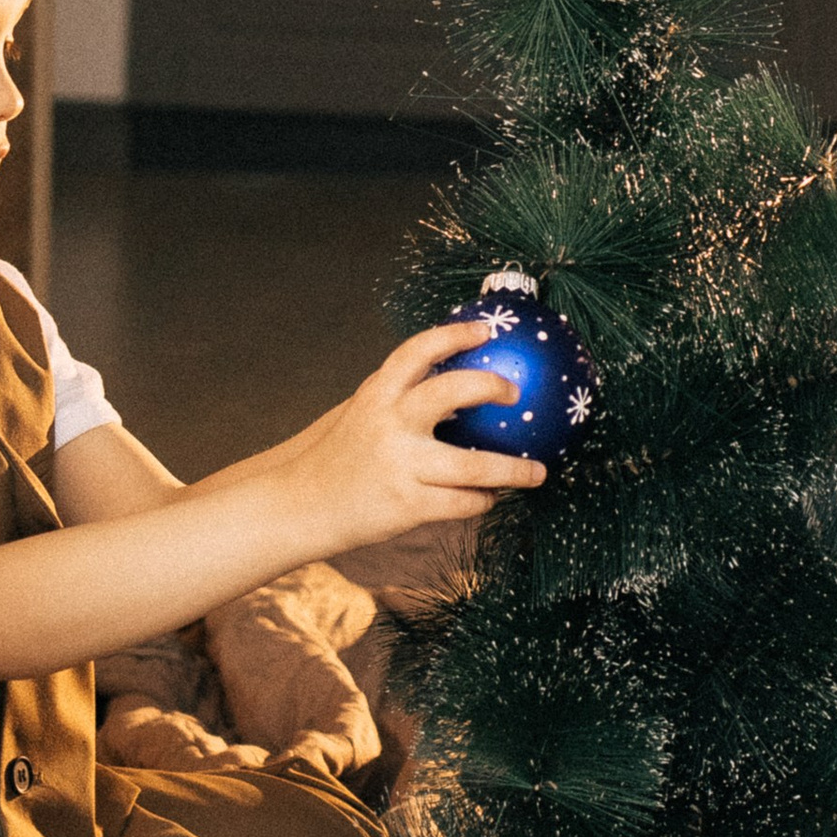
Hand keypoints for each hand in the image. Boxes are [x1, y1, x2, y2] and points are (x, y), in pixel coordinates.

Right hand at [270, 321, 544, 555]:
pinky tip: (490, 498)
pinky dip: (482, 500)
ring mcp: (401, 465)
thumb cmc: (338, 458)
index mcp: (377, 395)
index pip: (418, 351)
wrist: (299, 506)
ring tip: (538, 472)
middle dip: (491, 387)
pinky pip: (462, 503)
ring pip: (475, 466)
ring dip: (513, 470)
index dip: (454, 335)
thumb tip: (454, 383)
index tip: (485, 330)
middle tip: (517, 392)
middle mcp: (390, 424)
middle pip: (453, 391)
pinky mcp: (408, 506)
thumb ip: (398, 398)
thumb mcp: (360, 415)